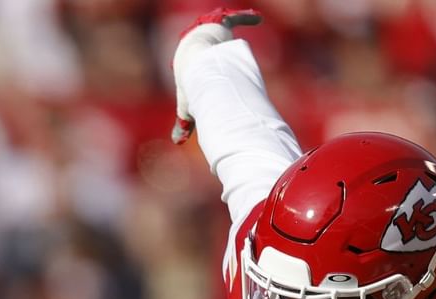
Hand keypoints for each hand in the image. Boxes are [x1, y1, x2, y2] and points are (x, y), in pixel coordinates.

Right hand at [171, 8, 262, 144]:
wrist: (196, 65)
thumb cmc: (191, 88)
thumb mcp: (187, 108)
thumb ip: (184, 124)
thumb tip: (176, 142)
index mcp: (188, 65)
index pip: (196, 67)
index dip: (203, 71)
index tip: (212, 75)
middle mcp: (198, 48)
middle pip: (209, 50)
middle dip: (214, 51)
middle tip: (224, 56)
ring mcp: (210, 36)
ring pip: (221, 34)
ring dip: (226, 37)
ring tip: (234, 42)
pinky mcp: (221, 27)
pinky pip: (234, 19)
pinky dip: (246, 18)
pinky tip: (259, 19)